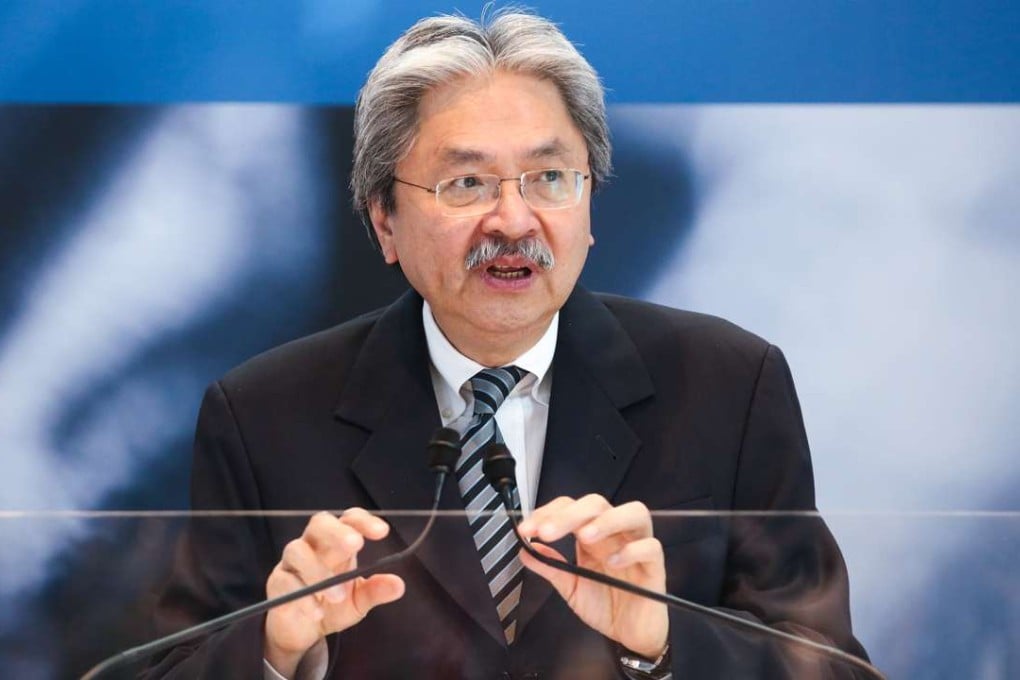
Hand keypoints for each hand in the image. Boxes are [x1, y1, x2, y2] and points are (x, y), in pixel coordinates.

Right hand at [264, 508, 404, 676]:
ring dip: (318, 570)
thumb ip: (376, 591)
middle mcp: (313, 545)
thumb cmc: (332, 606)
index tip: (382, 531)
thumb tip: (399, 585)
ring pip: (297, 550)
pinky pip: (284, 582)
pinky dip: (302, 598)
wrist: (303, 631)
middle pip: (319, 524)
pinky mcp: (277, 583)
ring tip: (338, 595)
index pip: (348, 520)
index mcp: (337, 543)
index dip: (363, 521)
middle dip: (337, 531)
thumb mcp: (359, 600)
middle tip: (355, 544)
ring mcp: (292, 562)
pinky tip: (317, 613)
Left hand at [517, 494, 667, 657]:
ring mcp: (636, 547)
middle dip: (569, 514)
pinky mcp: (655, 568)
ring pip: (634, 513)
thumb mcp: (570, 586)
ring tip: (584, 536)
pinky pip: (651, 548)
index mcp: (592, 535)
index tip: (527, 529)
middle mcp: (614, 535)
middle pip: (598, 505)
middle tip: (547, 532)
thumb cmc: (606, 606)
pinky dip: (633, 550)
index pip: (571, 508)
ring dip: (606, 520)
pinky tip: (614, 562)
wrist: (629, 635)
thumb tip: (525, 550)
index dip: (548, 513)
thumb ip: (550, 567)